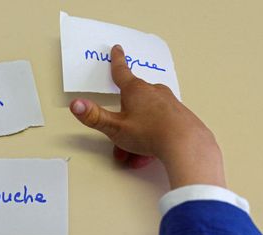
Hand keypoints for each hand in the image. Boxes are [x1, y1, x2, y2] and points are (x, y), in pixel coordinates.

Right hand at [70, 45, 225, 188]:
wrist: (187, 146)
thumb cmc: (150, 133)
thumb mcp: (115, 127)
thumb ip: (94, 116)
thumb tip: (76, 104)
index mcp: (136, 90)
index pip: (121, 72)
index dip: (116, 61)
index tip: (117, 49)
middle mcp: (154, 92)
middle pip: (133, 102)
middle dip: (124, 121)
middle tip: (120, 143)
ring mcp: (170, 103)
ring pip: (147, 117)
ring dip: (138, 135)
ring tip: (136, 156)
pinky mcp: (181, 116)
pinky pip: (162, 125)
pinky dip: (154, 139)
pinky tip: (152, 153)